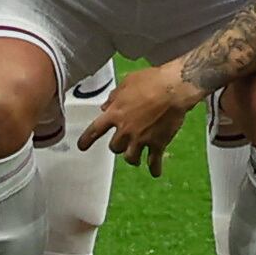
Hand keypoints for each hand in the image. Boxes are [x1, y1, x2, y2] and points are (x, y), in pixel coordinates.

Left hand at [82, 63, 204, 170]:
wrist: (173, 88)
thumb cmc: (150, 80)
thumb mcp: (128, 82)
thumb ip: (115, 96)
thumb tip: (105, 106)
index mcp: (115, 114)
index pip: (95, 130)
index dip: (87, 140)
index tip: (82, 147)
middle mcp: (125, 130)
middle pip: (114, 147)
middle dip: (118, 145)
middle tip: (125, 141)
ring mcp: (141, 139)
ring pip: (130, 157)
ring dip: (132, 157)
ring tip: (136, 157)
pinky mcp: (157, 144)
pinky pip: (154, 161)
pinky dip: (154, 169)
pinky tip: (155, 173)